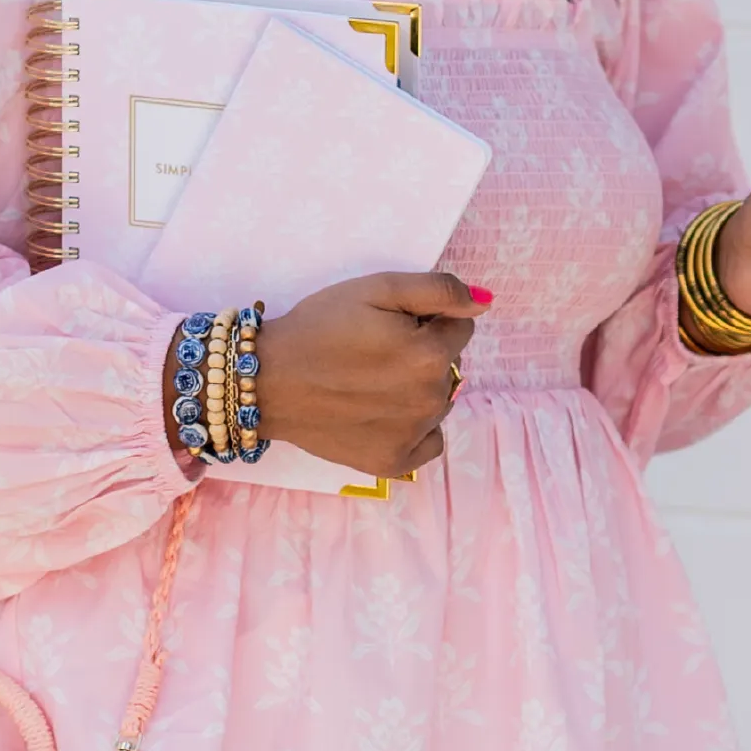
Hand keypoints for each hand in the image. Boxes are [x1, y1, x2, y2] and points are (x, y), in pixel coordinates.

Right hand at [162, 274, 484, 475]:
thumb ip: (438, 290)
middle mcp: (431, 399)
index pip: (460, 327)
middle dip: (424, 352)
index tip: (388, 323)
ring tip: (370, 380)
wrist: (266, 381)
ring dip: (418, 388)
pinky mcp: (395, 462)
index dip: (427, 319)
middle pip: (450, 365)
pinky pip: (430, 441)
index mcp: (430, 355)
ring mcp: (415, 435)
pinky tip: (381, 413)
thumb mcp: (376, 288)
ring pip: (439, 401)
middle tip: (374, 350)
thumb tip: (484, 303)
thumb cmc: (318, 327)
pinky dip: (415, 428)